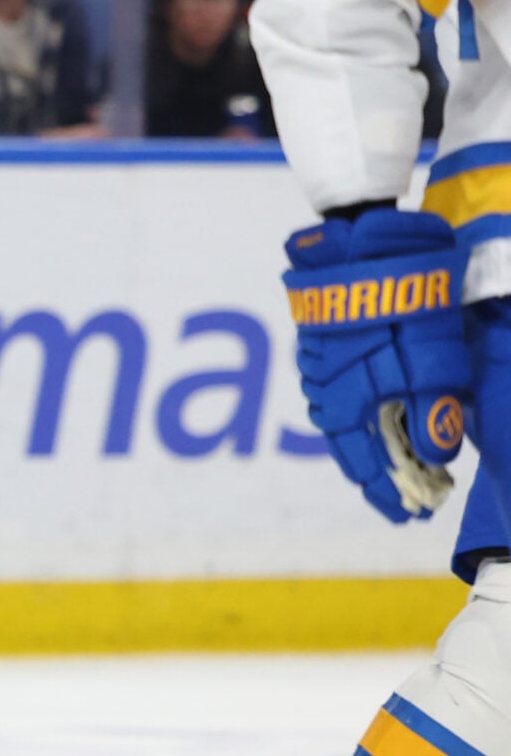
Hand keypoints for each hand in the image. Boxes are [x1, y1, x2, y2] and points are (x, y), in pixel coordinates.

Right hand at [284, 208, 472, 521]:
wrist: (360, 239)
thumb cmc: (402, 298)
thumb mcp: (431, 356)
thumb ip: (433, 409)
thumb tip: (437, 458)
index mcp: (346, 400)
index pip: (365, 464)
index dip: (389, 493)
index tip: (411, 517)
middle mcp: (324, 389)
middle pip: (349, 447)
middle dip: (379, 476)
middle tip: (406, 500)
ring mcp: (318, 365)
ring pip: (340, 421)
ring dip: (368, 447)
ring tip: (395, 465)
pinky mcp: (322, 342)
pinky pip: (336, 394)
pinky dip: (359, 416)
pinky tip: (374, 415)